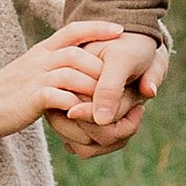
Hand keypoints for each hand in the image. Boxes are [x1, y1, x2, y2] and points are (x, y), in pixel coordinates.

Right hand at [0, 22, 126, 140]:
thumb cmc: (12, 90)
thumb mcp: (34, 69)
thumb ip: (55, 64)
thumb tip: (82, 66)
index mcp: (43, 50)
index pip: (73, 30)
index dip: (97, 27)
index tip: (120, 29)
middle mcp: (41, 60)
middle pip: (78, 53)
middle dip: (102, 66)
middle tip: (120, 81)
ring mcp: (36, 78)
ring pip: (73, 73)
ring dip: (93, 87)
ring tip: (108, 99)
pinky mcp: (32, 98)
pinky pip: (60, 97)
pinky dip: (76, 104)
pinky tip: (87, 112)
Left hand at [51, 27, 166, 159]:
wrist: (117, 39)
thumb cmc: (124, 46)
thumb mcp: (120, 61)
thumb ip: (111, 89)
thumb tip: (103, 119)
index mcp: (133, 112)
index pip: (112, 132)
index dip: (92, 121)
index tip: (72, 109)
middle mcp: (121, 123)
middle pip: (98, 143)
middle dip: (78, 127)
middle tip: (61, 110)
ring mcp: (104, 125)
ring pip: (85, 146)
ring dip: (68, 131)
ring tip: (54, 110)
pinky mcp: (87, 122)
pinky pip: (74, 140)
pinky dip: (63, 128)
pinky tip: (53, 109)